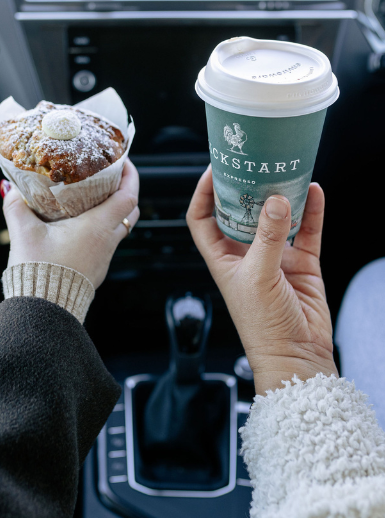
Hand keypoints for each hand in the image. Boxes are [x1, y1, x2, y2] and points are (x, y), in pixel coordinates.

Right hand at [1, 158, 139, 288]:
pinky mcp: (96, 270)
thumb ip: (15, 206)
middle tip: (110, 176)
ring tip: (92, 198)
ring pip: (118, 228)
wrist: (43, 310)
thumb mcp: (23, 232)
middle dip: (124, 190)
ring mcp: (104, 258)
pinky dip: (100, 229)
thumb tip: (9, 188)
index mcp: (97, 228)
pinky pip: (106, 243)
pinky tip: (78, 226)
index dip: (130, 176)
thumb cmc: (39, 271)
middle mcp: (106, 242)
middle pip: (129, 211)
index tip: (123, 161)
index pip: (128, 196)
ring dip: (112, 211)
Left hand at [186, 166, 336, 395]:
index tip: (215, 169)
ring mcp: (274, 256)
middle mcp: (245, 254)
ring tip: (286, 170)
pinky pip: (307, 229)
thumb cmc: (262, 326)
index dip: (204, 193)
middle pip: (241, 211)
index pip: (202, 218)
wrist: (297, 356)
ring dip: (281, 195)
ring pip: (276, 216)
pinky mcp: (302, 262)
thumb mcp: (258, 277)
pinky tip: (315, 190)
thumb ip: (267, 238)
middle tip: (255, 162)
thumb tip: (276, 201)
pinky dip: (312, 210)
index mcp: (221, 257)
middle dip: (247, 188)